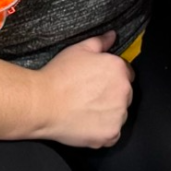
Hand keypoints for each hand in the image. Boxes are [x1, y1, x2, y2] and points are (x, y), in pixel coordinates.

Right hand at [34, 33, 133, 147]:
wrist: (43, 103)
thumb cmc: (59, 75)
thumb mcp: (79, 50)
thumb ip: (100, 42)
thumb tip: (113, 36)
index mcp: (119, 69)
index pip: (126, 73)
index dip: (111, 78)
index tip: (98, 83)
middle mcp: (124, 91)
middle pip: (125, 95)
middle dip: (112, 96)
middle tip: (90, 97)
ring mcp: (119, 114)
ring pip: (119, 115)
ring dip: (108, 114)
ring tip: (86, 112)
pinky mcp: (111, 134)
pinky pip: (113, 134)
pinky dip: (103, 132)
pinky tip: (87, 125)